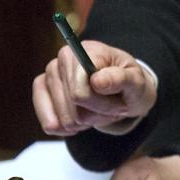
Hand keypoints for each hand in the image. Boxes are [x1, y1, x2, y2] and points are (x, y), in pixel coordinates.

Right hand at [32, 41, 157, 135]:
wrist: (124, 93)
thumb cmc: (131, 86)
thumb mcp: (138, 83)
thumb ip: (121, 80)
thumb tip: (97, 80)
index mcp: (89, 51)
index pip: (81, 92)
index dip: (102, 103)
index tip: (119, 101)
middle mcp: (64, 58)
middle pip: (73, 105)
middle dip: (96, 112)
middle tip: (112, 106)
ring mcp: (50, 74)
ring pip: (64, 118)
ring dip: (86, 121)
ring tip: (99, 109)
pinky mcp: (41, 92)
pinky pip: (49, 123)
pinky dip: (68, 129)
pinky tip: (81, 122)